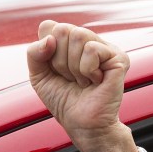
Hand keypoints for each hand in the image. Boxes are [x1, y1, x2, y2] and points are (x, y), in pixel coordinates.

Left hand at [26, 21, 134, 151]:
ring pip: (78, 35)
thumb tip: (50, 39)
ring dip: (74, 67)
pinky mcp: (118, 57)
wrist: (83, 125)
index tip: (58, 72)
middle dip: (60, 60)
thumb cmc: (65, 102)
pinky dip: (88, 70)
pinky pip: (92, 49)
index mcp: (71, 42)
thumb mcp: (39, 76)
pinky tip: (96, 81)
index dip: (47, 52)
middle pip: (63, 29)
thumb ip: (34, 53)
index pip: (49, 26)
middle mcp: (89, 40)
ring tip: (84, 81)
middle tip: (72, 79)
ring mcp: (105, 48)